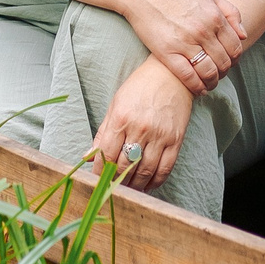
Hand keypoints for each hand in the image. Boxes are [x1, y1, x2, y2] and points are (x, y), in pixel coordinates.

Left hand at [91, 59, 195, 191]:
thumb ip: (103, 132)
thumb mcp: (116, 104)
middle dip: (116, 181)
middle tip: (112, 188)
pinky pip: (165, 169)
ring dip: (135, 185)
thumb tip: (88, 156)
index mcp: (121, 118)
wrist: (171, 75)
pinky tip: (147, 184)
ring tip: (129, 188)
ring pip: (145, 171)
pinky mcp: (176, 140)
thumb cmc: (140, 87)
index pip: (106, 154)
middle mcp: (140, 128)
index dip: (100, 171)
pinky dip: (155, 181)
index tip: (97, 180)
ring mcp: (160, 135)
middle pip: (125, 166)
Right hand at [122, 0, 245, 94]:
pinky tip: (199, 89)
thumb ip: (230, 11)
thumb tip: (243, 35)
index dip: (235, 59)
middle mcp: (202, 31)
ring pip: (209, 72)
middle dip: (225, 71)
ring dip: (213, 82)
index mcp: (214, 17)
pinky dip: (197, 87)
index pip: (235, 47)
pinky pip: (188, 76)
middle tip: (219, 73)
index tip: (229, 62)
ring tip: (210, 83)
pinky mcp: (167, 53)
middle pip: (224, 62)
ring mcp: (185, 43)